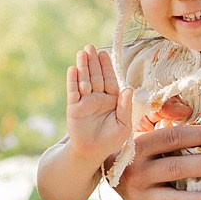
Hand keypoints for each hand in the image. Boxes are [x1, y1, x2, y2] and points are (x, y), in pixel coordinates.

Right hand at [63, 44, 132, 164]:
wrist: (92, 152)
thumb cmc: (111, 141)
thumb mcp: (123, 125)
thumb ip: (125, 107)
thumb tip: (128, 88)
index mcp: (112, 99)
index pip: (110, 79)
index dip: (106, 66)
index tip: (103, 54)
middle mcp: (98, 97)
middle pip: (96, 76)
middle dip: (93, 62)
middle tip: (90, 47)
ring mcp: (85, 101)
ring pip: (84, 80)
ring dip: (83, 67)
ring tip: (81, 53)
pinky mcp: (74, 107)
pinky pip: (73, 92)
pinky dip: (72, 81)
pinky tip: (72, 69)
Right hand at [114, 98, 200, 199]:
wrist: (104, 169)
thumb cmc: (133, 145)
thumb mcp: (142, 123)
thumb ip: (163, 112)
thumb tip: (188, 110)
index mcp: (140, 146)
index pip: (173, 138)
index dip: (200, 135)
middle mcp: (138, 172)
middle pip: (176, 168)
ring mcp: (138, 195)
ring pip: (171, 199)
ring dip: (199, 198)